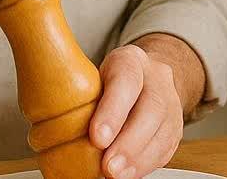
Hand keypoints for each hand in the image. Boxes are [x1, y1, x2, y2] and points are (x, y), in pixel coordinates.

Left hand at [89, 44, 184, 178]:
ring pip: (164, 130)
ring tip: (116, 175)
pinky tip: (129, 174)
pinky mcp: (175, 127)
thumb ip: (78, 96)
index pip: (126, 79)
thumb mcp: (90, 78)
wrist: (143, 79)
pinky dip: (146, 165)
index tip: (97, 138)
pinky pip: (167, 147)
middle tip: (108, 166)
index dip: (113, 110)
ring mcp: (171, 102)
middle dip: (129, 142)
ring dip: (138, 158)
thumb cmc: (107, 83)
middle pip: (152, 108)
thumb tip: (50, 129)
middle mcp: (156, 78)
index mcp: (130, 60)